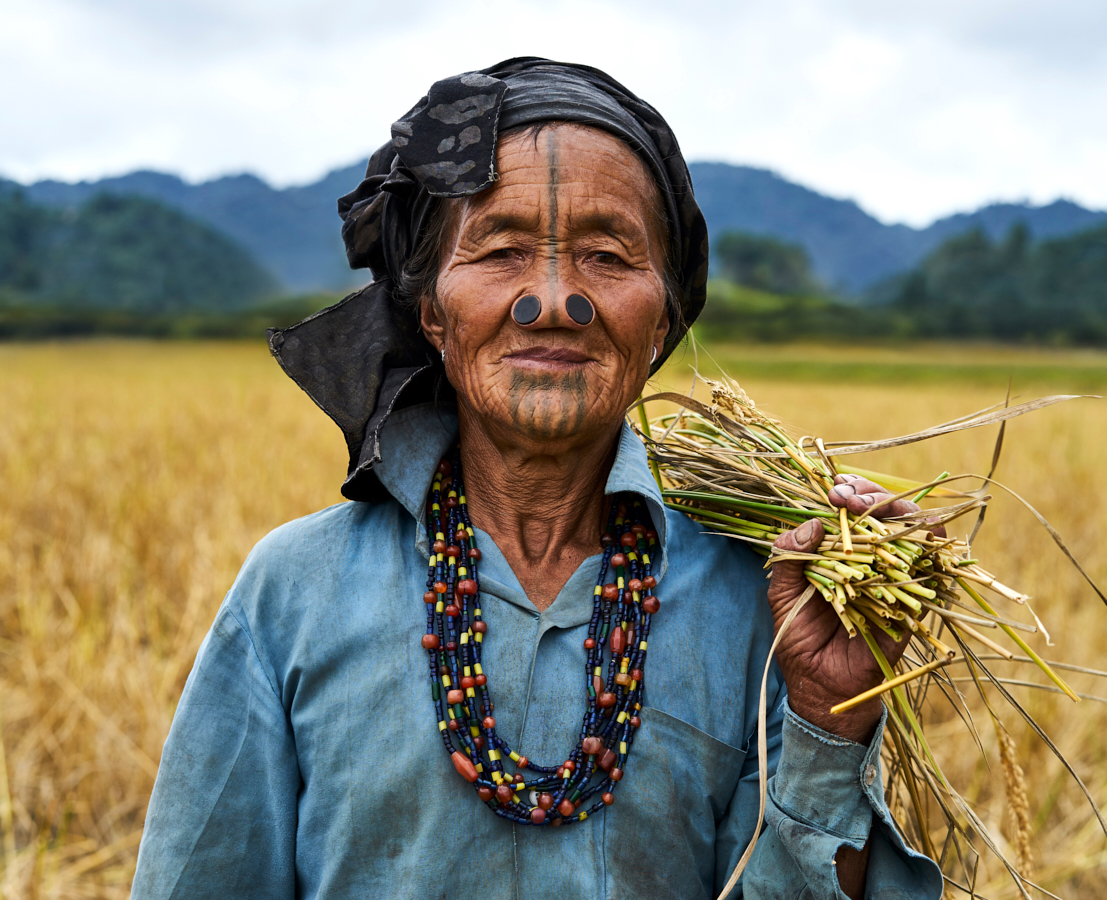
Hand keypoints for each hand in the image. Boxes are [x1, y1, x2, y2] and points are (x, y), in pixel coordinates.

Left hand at [765, 474, 931, 742]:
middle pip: (889, 512)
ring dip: (897, 513)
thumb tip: (812, 525)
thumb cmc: (799, 636)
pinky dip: (925, 549)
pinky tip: (905, 537)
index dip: (852, 491)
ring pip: (916, 532)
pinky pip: (931, 572)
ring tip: (867, 510)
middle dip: (872, 495)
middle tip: (847, 496)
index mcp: (844, 551)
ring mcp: (897, 579)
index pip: (857, 510)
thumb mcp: (782, 592)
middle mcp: (875, 560)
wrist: (819, 685)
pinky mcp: (915, 604)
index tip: (835, 488)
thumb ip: (789, 556)